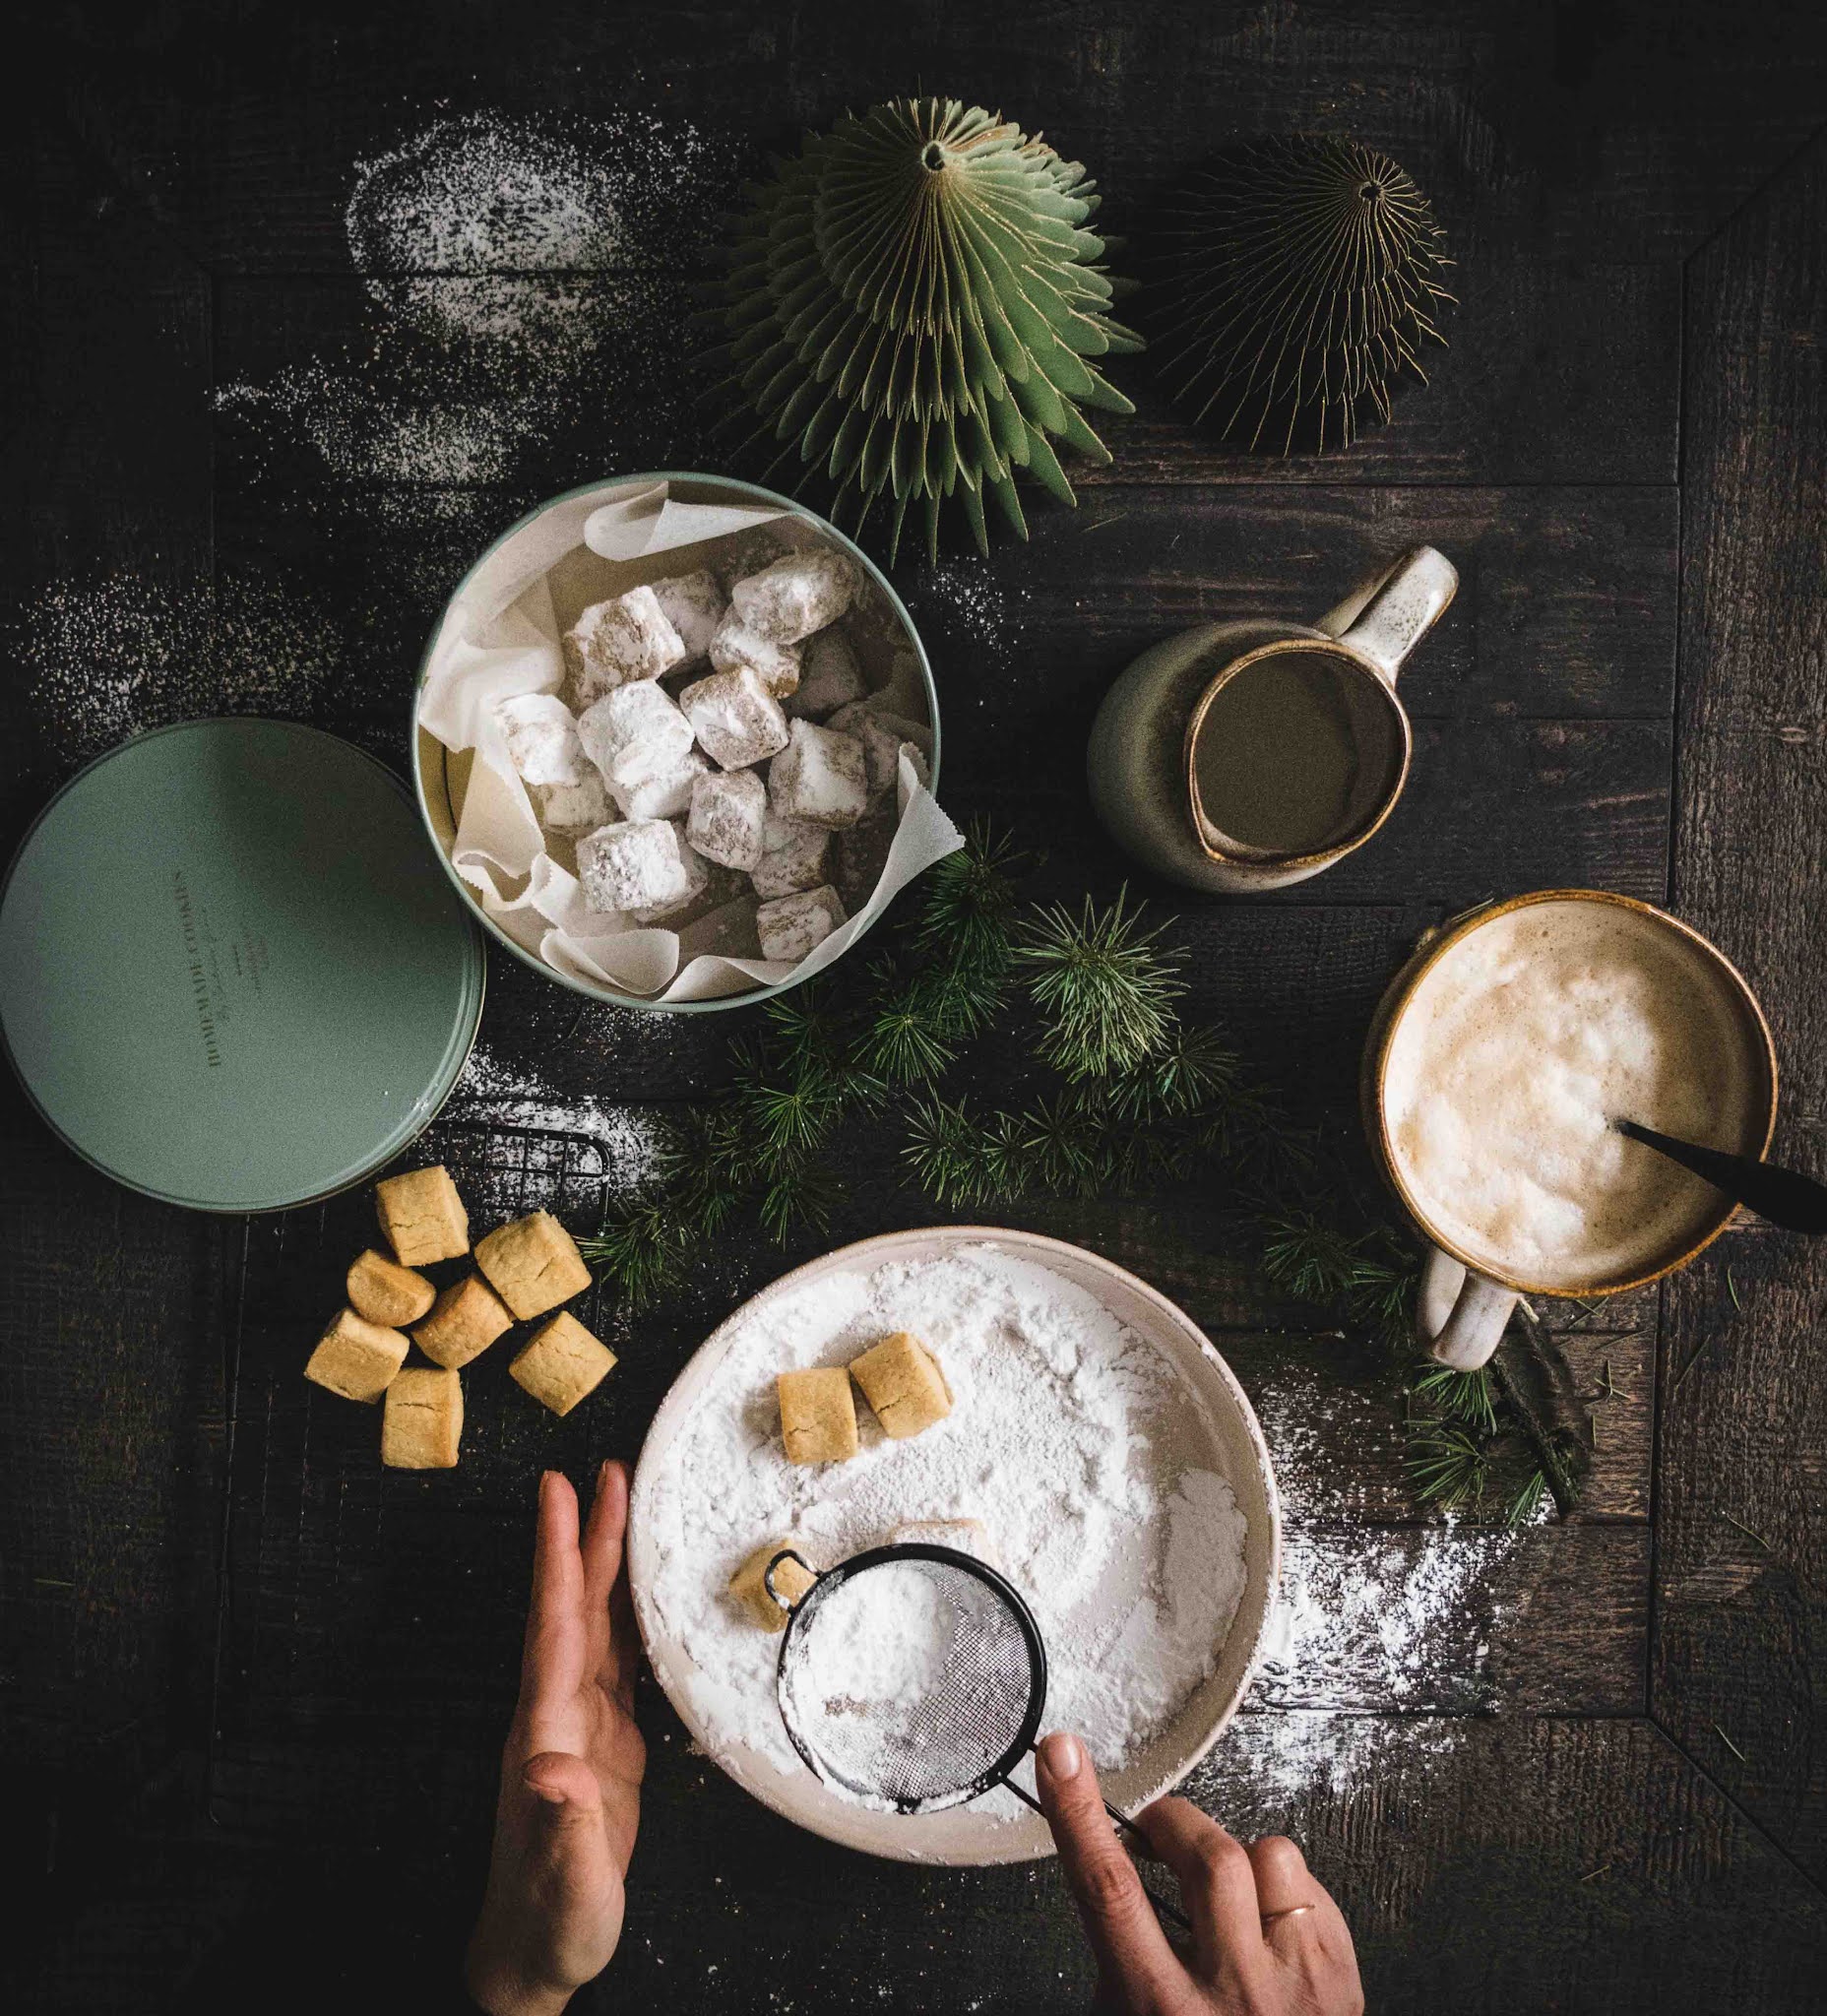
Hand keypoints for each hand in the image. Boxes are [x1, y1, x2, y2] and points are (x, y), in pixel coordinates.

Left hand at [465, 1464, 646, 2015]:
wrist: (537, 1956)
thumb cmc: (550, 1924)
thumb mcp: (564, 1885)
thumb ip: (563, 1829)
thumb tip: (557, 1768)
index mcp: (547, 1732)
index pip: (554, 1625)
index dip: (559, 1557)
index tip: (557, 1492)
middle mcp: (558, 1715)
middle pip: (575, 1607)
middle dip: (588, 1536)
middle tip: (606, 1470)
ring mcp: (579, 1727)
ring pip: (597, 1624)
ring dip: (608, 1564)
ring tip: (626, 1506)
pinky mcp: (605, 1746)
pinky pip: (618, 1660)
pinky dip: (630, 1615)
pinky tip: (646, 1591)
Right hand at [1036, 1732, 1362, 2015]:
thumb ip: (1120, 1961)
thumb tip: (1110, 1865)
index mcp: (1158, 2012)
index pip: (1109, 1892)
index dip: (1078, 1816)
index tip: (1061, 1755)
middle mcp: (1231, 1996)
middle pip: (1204, 1857)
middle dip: (1170, 1823)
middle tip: (1153, 1832)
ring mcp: (1296, 1985)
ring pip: (1266, 1856)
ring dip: (1234, 1856)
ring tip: (1218, 1892)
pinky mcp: (1342, 1977)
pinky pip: (1307, 1883)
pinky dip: (1278, 1885)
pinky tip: (1264, 1924)